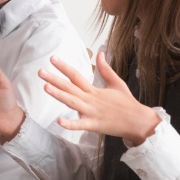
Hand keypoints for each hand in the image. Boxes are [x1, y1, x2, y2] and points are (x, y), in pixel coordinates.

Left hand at [41, 53, 159, 146]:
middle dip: (54, 79)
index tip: (52, 59)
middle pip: (70, 87)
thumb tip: (100, 53)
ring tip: (46, 87)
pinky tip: (59, 121)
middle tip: (40, 72)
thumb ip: (105, 69)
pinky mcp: (94, 125)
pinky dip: (70, 124)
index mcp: (94, 90)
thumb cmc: (127, 103)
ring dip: (59, 95)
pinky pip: (80, 125)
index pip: (76, 75)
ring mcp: (91, 112)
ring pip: (72, 102)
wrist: (139, 121)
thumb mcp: (117, 83)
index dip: (64, 67)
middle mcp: (90, 99)